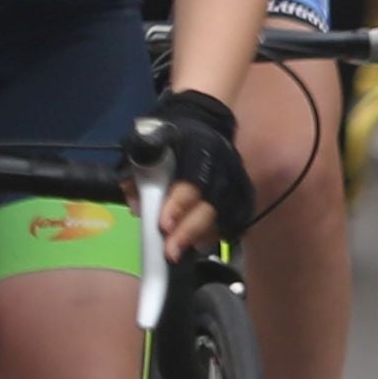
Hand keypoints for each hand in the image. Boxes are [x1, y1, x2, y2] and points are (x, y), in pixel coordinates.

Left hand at [135, 88, 250, 257]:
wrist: (203, 126)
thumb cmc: (170, 139)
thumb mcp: (146, 142)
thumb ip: (136, 170)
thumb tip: (137, 207)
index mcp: (199, 150)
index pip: (192, 181)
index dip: (179, 205)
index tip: (163, 224)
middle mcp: (223, 169)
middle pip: (211, 206)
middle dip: (189, 230)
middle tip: (170, 251)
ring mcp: (236, 184)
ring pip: (224, 217)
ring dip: (202, 236)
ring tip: (182, 252)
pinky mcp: (241, 196)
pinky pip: (234, 221)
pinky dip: (217, 234)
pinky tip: (199, 244)